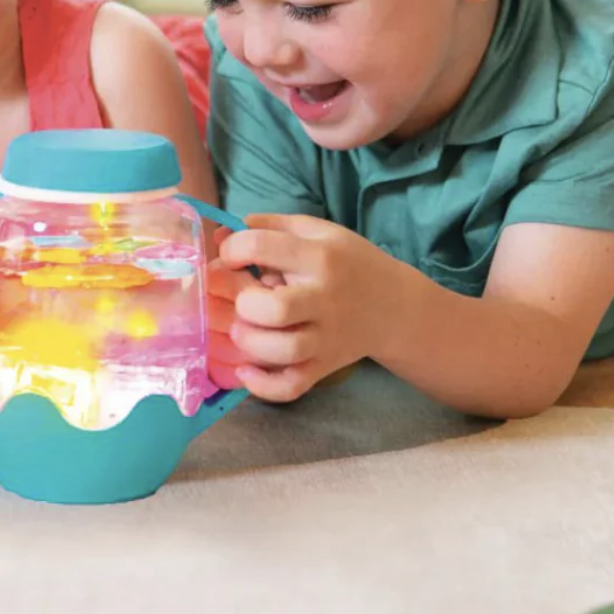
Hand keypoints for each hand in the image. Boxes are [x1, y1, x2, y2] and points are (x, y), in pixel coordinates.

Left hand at [217, 214, 401, 402]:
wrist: (395, 306)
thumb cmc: (347, 262)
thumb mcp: (317, 232)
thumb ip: (268, 227)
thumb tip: (218, 235)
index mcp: (319, 257)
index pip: (264, 248)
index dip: (233, 249)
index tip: (231, 256)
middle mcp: (323, 299)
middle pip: (276, 308)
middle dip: (245, 303)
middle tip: (241, 299)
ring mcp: (325, 338)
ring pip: (284, 351)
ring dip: (250, 343)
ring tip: (242, 329)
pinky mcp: (323, 368)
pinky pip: (291, 386)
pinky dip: (263, 386)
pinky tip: (245, 369)